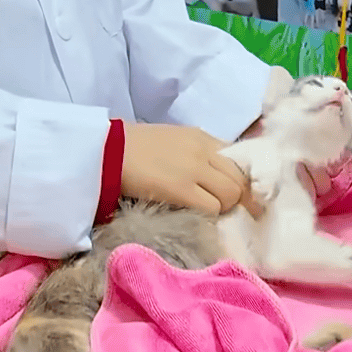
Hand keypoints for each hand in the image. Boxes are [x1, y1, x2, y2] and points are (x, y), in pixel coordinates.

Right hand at [121, 123, 248, 215]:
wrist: (109, 150)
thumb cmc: (137, 147)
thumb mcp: (176, 140)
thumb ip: (200, 153)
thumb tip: (220, 176)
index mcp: (203, 137)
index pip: (241, 158)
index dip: (242, 178)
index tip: (239, 193)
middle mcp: (204, 150)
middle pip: (240, 179)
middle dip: (236, 196)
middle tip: (220, 205)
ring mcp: (194, 169)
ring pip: (231, 194)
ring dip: (223, 207)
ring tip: (204, 209)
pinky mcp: (181, 189)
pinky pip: (212, 207)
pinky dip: (209, 214)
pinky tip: (193, 212)